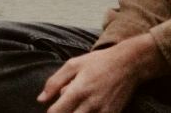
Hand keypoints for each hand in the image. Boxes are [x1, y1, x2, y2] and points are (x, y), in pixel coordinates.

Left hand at [37, 35, 161, 112]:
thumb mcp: (73, 64)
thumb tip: (41, 99)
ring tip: (74, 107)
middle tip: (64, 108)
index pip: (56, 112)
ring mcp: (102, 112)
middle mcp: (90, 104)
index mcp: (78, 90)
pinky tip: (85, 109)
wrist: (128, 64)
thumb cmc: (98, 62)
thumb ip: (54, 82)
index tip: (51, 110)